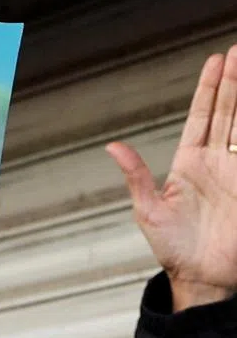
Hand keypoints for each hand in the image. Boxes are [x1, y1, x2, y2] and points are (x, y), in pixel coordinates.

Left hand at [107, 45, 236, 310]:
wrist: (201, 277)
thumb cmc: (172, 249)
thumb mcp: (148, 211)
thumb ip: (136, 176)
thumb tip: (112, 146)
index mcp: (188, 165)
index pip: (202, 117)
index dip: (210, 89)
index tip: (217, 59)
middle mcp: (216, 162)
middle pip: (229, 112)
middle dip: (235, 81)